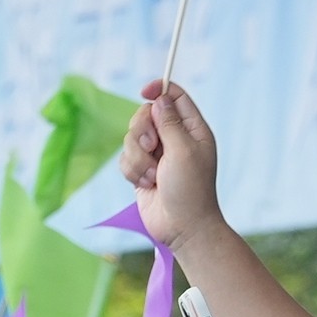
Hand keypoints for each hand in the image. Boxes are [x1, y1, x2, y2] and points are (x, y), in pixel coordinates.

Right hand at [116, 81, 223, 248]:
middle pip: (145, 114)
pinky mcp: (141, 170)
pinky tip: (146, 184)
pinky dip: (132, 171)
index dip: (159, 90)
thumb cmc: (190, 189)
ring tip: (152, 175)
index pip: (174, 97)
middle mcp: (174, 139)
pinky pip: (125, 158)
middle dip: (142, 131)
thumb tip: (158, 100)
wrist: (182, 227)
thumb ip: (169, 122)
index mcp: (192, 129)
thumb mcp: (183, 150)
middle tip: (152, 147)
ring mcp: (157, 155)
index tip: (144, 92)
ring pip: (131, 138)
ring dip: (137, 157)